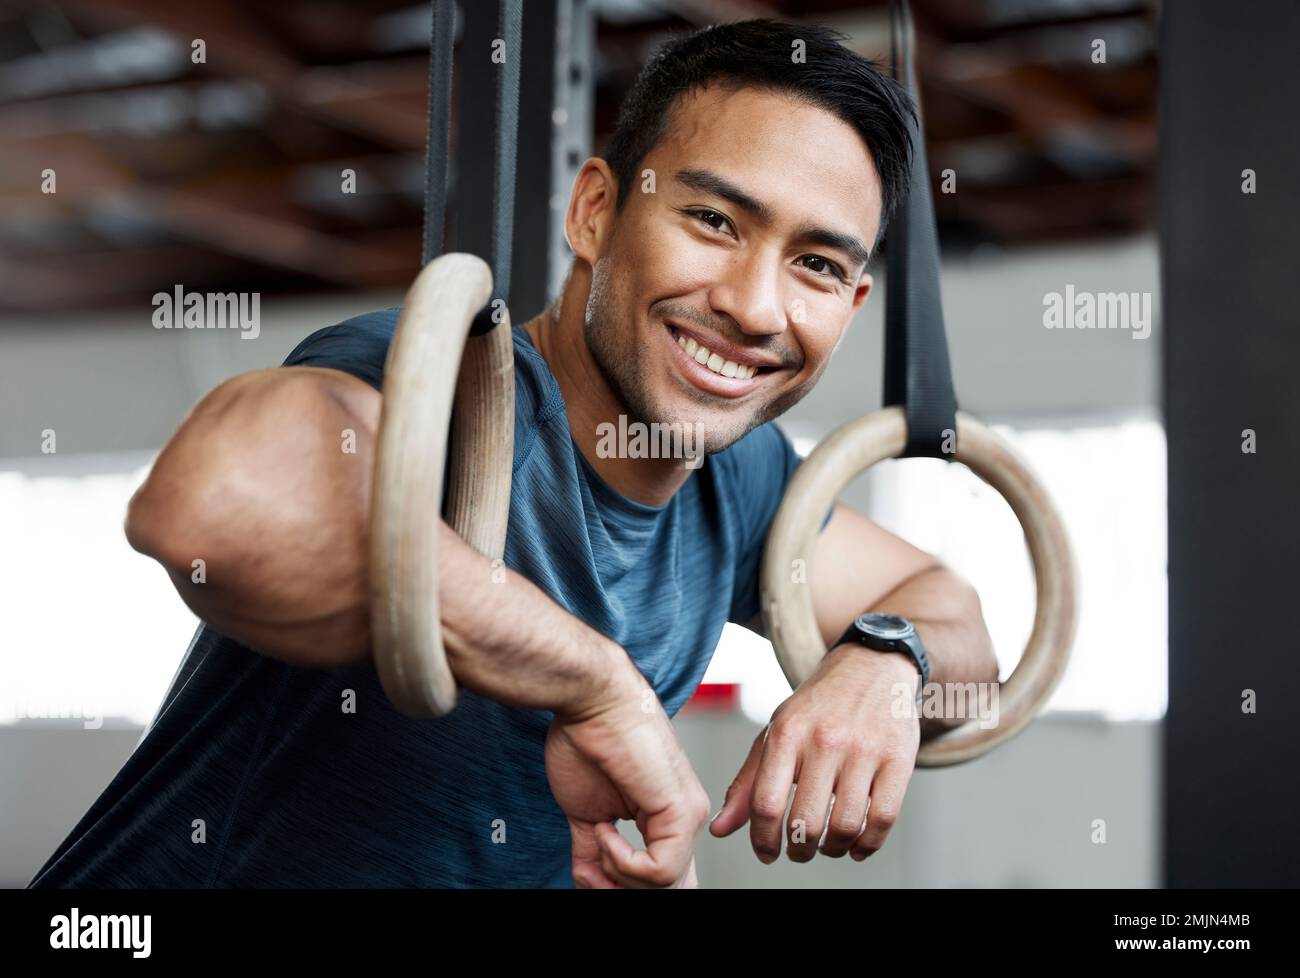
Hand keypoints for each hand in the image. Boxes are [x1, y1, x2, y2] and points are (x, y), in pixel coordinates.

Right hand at [545, 670, 708, 887]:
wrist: (591, 701)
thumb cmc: (588, 740)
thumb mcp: (588, 812)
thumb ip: (594, 849)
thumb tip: (587, 880)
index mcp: (667, 817)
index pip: (665, 876)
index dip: (625, 884)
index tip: (590, 875)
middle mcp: (686, 818)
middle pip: (670, 886)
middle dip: (620, 887)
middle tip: (591, 873)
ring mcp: (688, 815)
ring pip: (665, 886)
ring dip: (617, 875)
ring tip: (597, 839)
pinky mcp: (682, 811)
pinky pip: (659, 871)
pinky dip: (622, 862)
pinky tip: (605, 830)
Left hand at [709, 645, 920, 862]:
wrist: (871, 665)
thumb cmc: (818, 706)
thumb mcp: (776, 731)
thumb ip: (747, 782)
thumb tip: (719, 829)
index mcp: (787, 732)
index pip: (765, 802)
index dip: (762, 839)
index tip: (767, 853)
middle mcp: (824, 739)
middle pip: (805, 821)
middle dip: (799, 850)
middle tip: (799, 851)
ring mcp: (864, 749)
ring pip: (844, 825)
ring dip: (832, 850)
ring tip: (827, 847)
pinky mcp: (899, 759)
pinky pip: (883, 818)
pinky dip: (867, 844)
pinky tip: (856, 845)